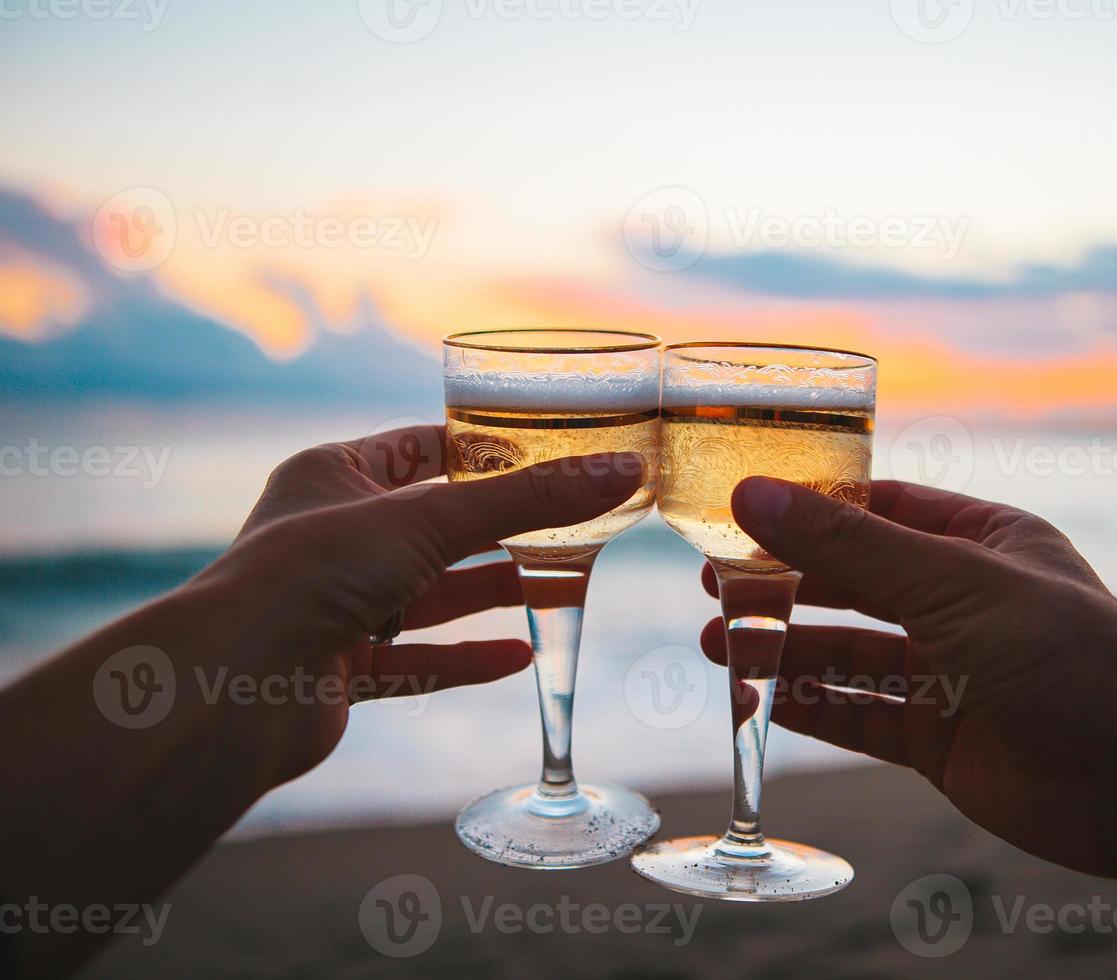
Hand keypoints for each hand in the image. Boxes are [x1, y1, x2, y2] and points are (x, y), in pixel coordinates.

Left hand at [196, 426, 643, 786]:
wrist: (232, 686)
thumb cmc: (311, 575)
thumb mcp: (433, 520)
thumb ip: (531, 502)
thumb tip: (622, 472)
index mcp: (333, 476)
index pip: (420, 450)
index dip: (483, 452)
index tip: (548, 456)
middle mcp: (331, 538)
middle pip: (436, 527)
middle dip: (505, 531)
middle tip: (573, 524)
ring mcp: (335, 606)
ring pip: (431, 597)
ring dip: (493, 593)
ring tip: (562, 586)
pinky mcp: (341, 668)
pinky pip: (417, 661)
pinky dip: (467, 658)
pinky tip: (520, 656)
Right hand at [700, 478, 1116, 878]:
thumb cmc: (1065, 650)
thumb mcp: (948, 579)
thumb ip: (846, 545)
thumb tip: (753, 495)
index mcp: (981, 541)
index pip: (881, 509)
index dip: (811, 510)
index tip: (741, 511)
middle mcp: (965, 603)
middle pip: (855, 584)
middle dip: (786, 584)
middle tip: (712, 584)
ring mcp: (952, 674)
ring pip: (851, 654)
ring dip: (786, 649)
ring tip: (718, 643)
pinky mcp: (941, 739)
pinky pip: (861, 716)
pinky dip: (811, 708)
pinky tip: (758, 698)